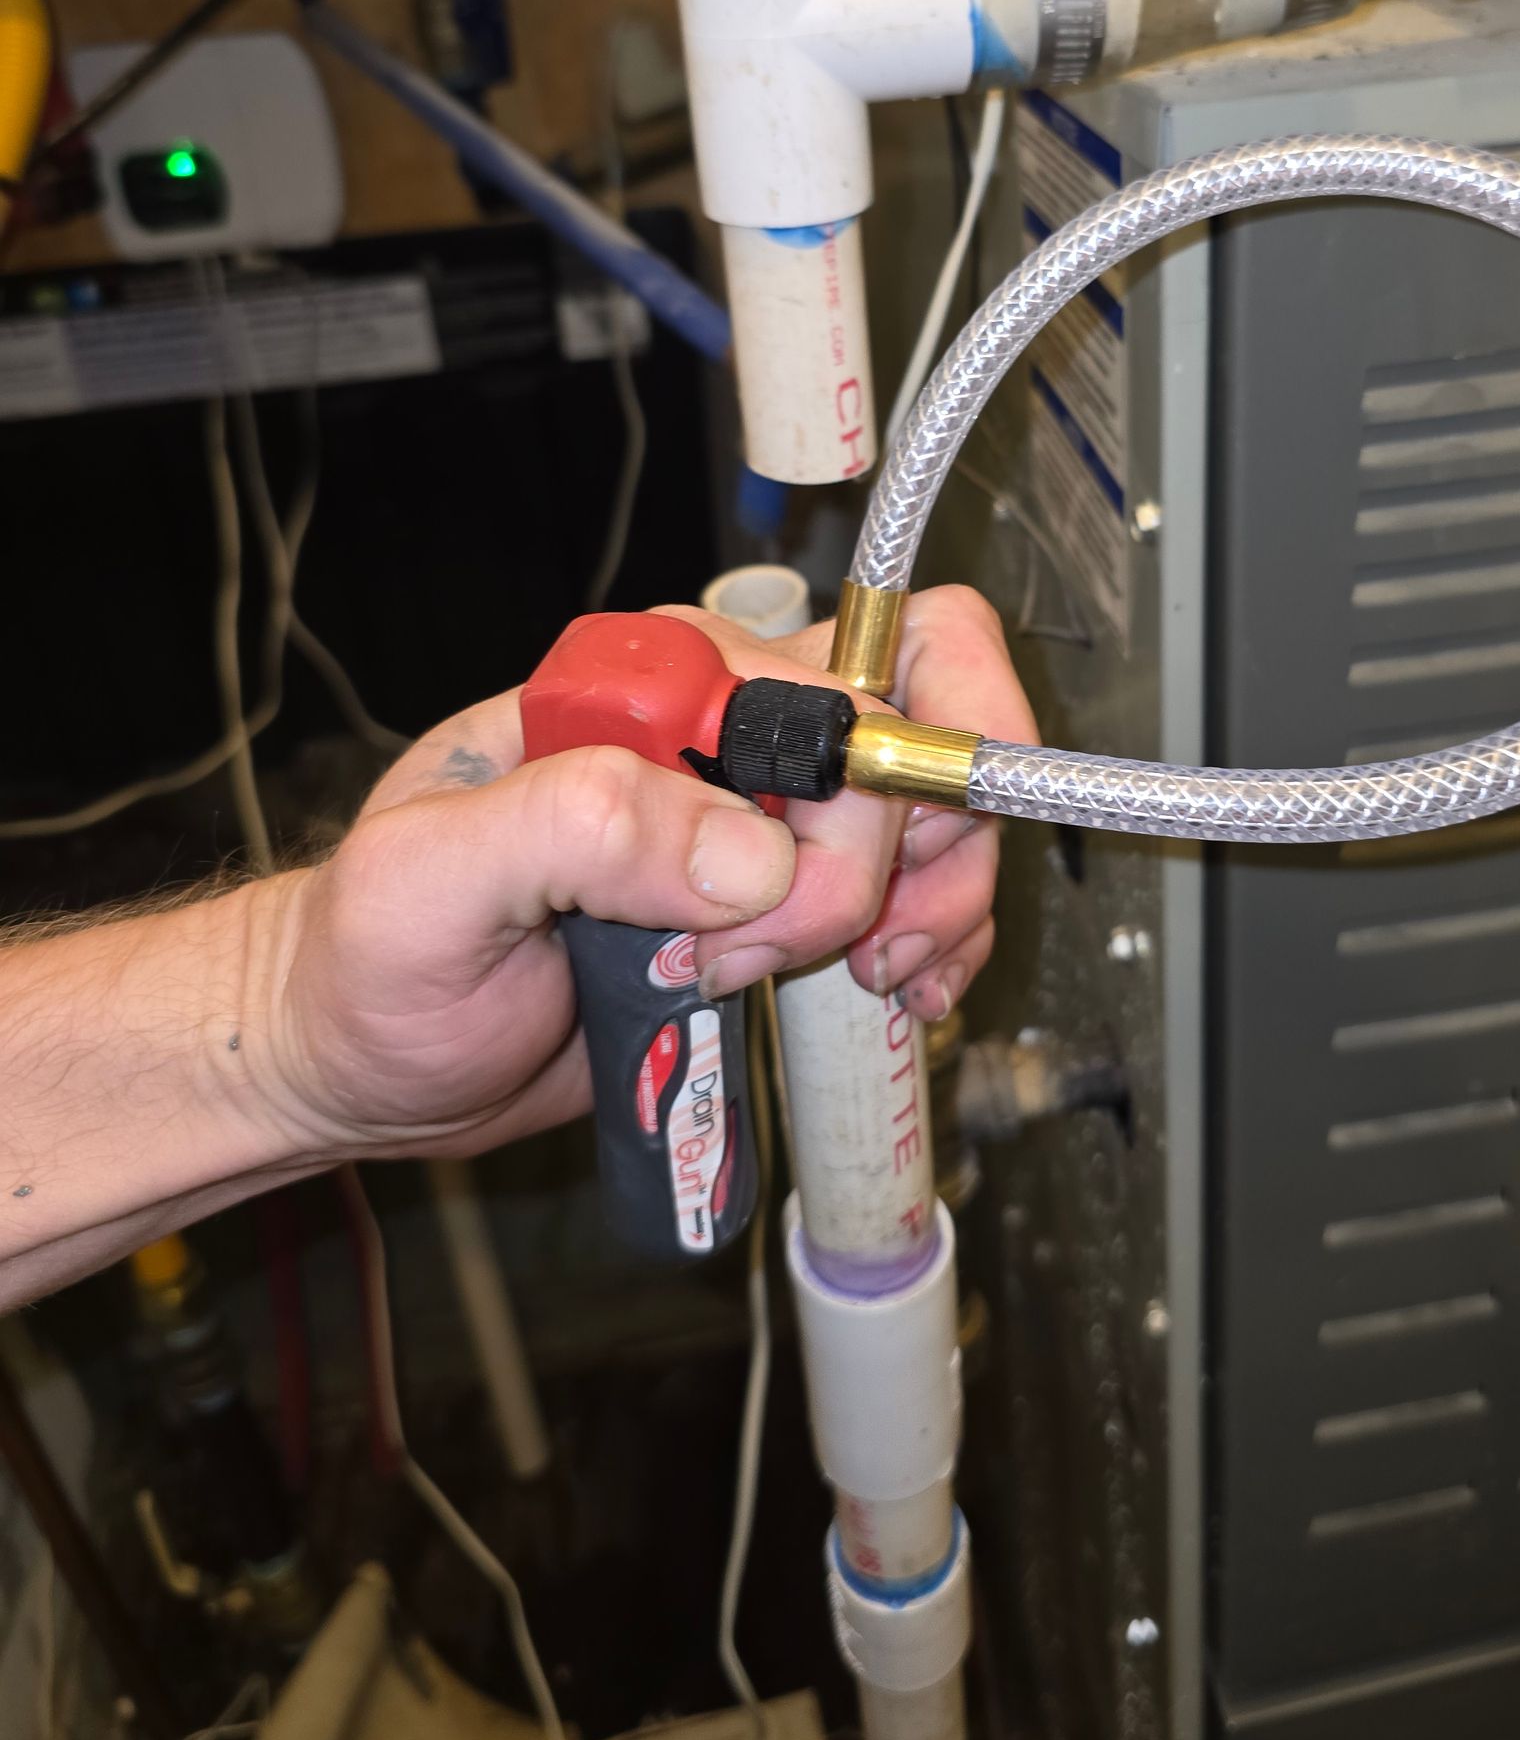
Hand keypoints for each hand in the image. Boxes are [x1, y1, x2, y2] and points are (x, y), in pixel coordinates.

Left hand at [264, 588, 1037, 1161]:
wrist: (365, 1060)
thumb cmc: (371, 963)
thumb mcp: (427, 885)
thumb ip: (572, 829)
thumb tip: (750, 850)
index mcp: (639, 689)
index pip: (830, 678)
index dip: (862, 789)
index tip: (810, 905)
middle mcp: (714, 734)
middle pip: (905, 738)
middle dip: (887, 866)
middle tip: (790, 956)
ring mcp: (758, 819)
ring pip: (930, 812)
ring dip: (927, 906)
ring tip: (851, 980)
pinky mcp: (776, 901)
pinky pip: (912, 889)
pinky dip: (934, 940)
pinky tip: (890, 991)